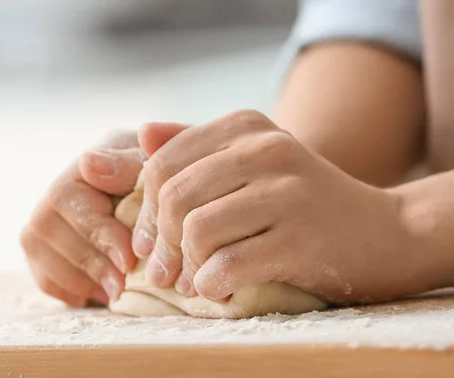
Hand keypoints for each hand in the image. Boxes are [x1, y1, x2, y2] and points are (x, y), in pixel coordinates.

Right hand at [20, 131, 144, 306]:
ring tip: (117, 291)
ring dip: (82, 280)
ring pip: (45, 259)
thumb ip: (124, 164)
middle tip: (123, 286)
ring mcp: (41, 227)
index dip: (99, 234)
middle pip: (52, 234)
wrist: (146, 195)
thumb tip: (89, 164)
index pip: (69, 200)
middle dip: (92, 264)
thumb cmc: (152, 181)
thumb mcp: (147, 165)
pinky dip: (73, 291)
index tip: (129, 260)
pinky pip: (46, 280)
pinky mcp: (43, 254)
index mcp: (77, 171)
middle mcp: (51, 197)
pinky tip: (101, 292)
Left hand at [134, 110, 425, 304]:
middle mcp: (267, 148)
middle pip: (174, 198)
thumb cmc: (303, 202)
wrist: (384, 232)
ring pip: (197, 231)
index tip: (149, 244)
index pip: (162, 163)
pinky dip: (212, 285)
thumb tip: (142, 134)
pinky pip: (228, 265)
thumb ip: (195, 146)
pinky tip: (219, 290)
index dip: (145, 211)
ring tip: (195, 281)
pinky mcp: (301, 238)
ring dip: (187, 267)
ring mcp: (288, 192)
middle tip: (163, 273)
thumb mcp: (252, 161)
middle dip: (160, 244)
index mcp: (246, 126)